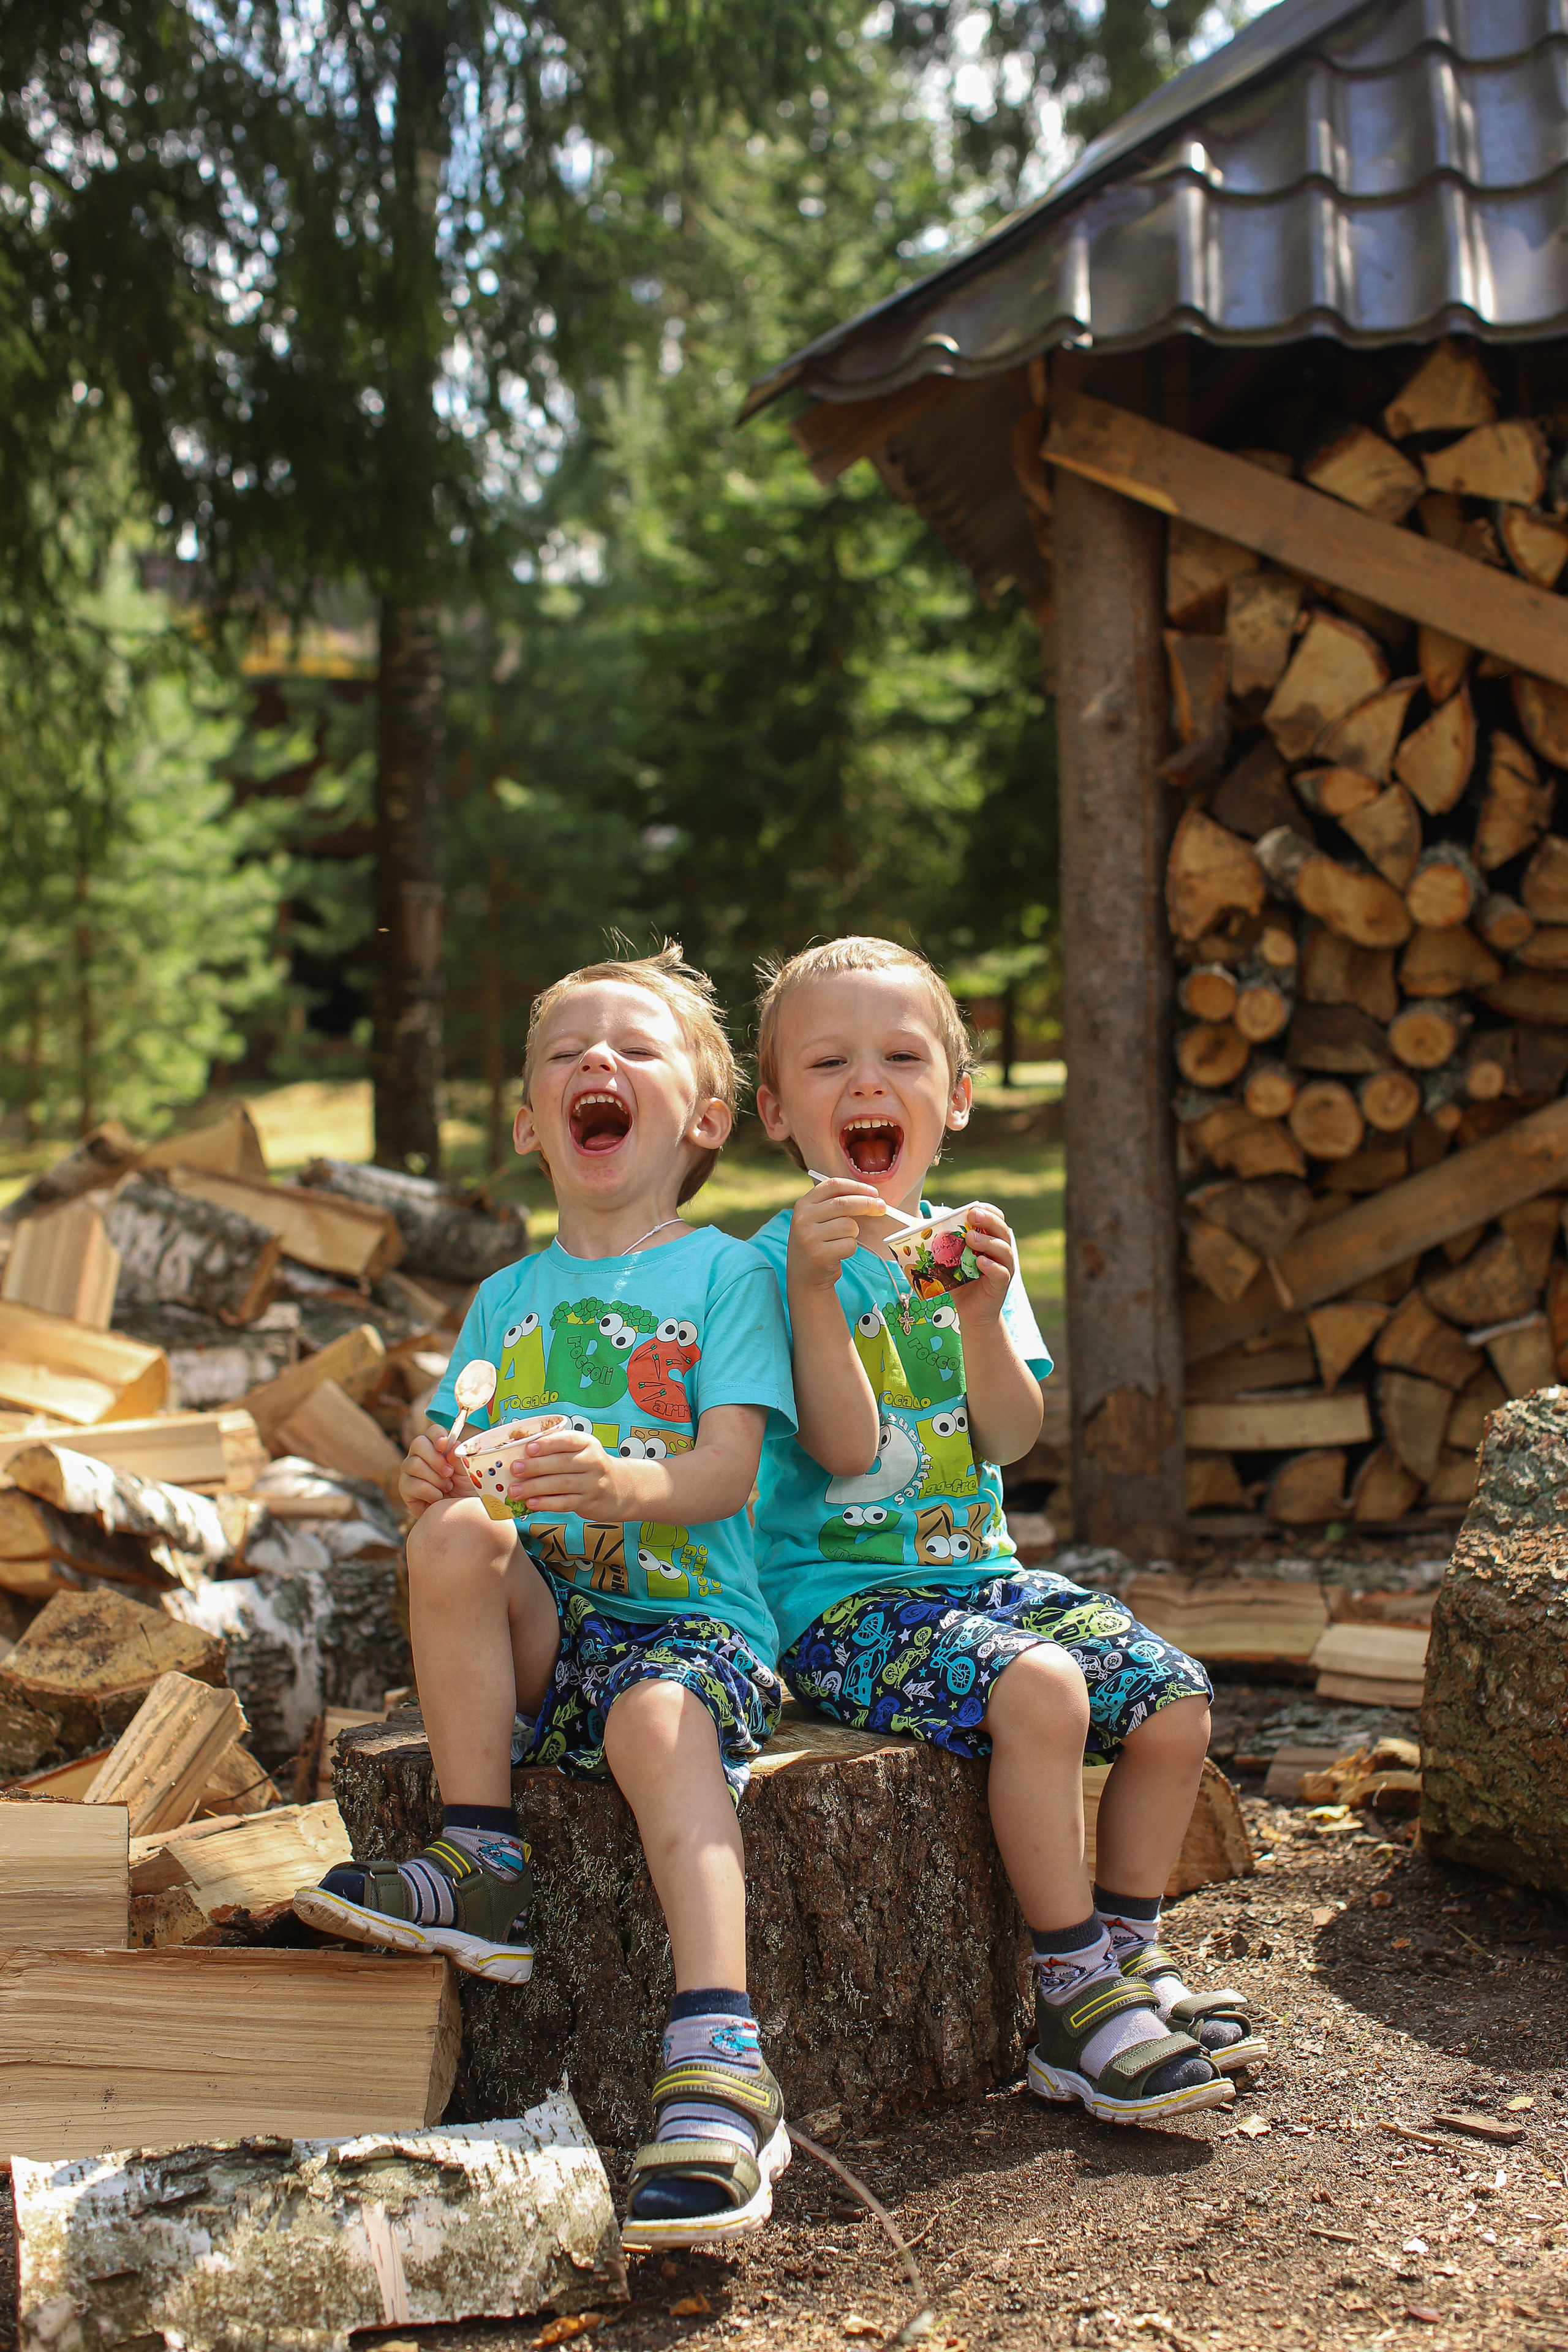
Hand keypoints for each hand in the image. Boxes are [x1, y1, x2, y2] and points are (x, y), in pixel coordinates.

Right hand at [399, 1423, 474, 1517]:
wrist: (457, 1514)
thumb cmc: (464, 1489)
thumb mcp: (467, 1472)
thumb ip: (458, 1457)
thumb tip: (451, 1445)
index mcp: (436, 1446)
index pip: (432, 1432)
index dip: (437, 1435)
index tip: (444, 1444)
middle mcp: (420, 1455)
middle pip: (418, 1443)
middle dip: (436, 1459)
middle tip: (449, 1473)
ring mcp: (409, 1471)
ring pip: (415, 1464)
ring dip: (435, 1478)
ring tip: (447, 1487)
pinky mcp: (405, 1488)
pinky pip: (414, 1484)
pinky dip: (431, 1492)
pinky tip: (438, 1498)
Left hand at [506, 1424, 628, 1519]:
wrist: (621, 1488)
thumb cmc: (589, 1466)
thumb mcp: (581, 1451)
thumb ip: (558, 1449)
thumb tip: (519, 1453)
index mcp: (587, 1443)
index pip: (568, 1440)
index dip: (548, 1444)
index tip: (528, 1449)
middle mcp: (593, 1462)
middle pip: (562, 1463)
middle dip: (535, 1467)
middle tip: (514, 1469)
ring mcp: (592, 1484)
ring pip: (561, 1484)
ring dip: (535, 1487)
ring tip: (515, 1490)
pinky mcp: (589, 1502)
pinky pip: (565, 1503)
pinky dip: (546, 1503)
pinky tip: (531, 1503)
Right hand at [788, 1176, 882, 1291]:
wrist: (804, 1276)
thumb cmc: (818, 1243)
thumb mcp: (817, 1219)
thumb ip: (836, 1205)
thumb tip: (873, 1198)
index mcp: (803, 1205)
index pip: (833, 1185)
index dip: (857, 1186)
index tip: (874, 1193)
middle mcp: (802, 1219)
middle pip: (844, 1203)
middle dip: (868, 1204)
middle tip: (881, 1207)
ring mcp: (809, 1237)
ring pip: (849, 1226)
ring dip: (853, 1234)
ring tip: (841, 1241)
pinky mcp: (819, 1255)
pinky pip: (850, 1244)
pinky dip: (850, 1248)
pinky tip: (838, 1253)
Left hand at [951, 1203, 1014, 1325]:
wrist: (971, 1312)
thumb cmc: (961, 1283)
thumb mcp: (950, 1261)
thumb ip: (943, 1246)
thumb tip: (920, 1230)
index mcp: (991, 1242)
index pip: (997, 1220)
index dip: (988, 1211)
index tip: (974, 1206)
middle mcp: (1001, 1252)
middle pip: (1002, 1231)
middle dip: (989, 1220)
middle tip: (972, 1215)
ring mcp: (1004, 1268)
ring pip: (1004, 1249)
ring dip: (987, 1241)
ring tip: (970, 1238)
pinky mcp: (1001, 1285)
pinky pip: (1001, 1272)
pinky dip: (991, 1265)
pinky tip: (979, 1261)